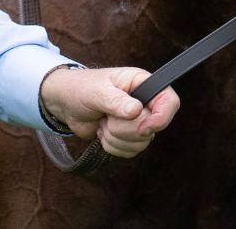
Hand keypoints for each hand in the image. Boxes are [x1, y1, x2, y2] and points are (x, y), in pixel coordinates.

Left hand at [39, 65, 180, 157]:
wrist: (66, 104)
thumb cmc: (82, 88)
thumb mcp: (97, 92)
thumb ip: (116, 101)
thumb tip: (135, 111)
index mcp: (142, 84)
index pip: (169, 101)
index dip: (161, 117)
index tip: (143, 128)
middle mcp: (144, 102)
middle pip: (151, 128)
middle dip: (125, 129)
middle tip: (107, 117)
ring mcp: (137, 121)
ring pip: (140, 143)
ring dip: (116, 137)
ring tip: (103, 121)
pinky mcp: (127, 136)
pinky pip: (129, 151)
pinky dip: (112, 146)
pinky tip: (102, 131)